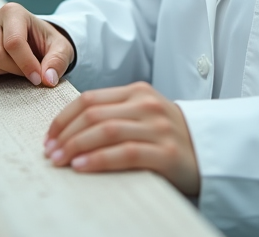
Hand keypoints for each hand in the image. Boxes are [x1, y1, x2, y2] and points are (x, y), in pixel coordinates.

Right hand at [0, 2, 74, 86]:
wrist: (34, 41)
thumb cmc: (46, 43)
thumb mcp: (61, 49)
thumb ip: (57, 62)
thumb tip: (48, 79)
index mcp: (12, 12)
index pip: (13, 43)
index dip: (26, 65)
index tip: (38, 78)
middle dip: (14, 70)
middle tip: (27, 71)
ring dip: (1, 74)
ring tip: (15, 67)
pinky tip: (0, 72)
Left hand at [43, 81, 199, 196]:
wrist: (210, 152)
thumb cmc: (169, 137)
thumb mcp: (143, 115)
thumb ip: (114, 113)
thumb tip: (69, 130)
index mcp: (138, 92)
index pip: (90, 99)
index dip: (64, 117)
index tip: (48, 135)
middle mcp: (147, 105)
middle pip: (94, 114)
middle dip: (65, 133)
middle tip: (49, 151)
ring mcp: (159, 128)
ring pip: (106, 131)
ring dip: (76, 146)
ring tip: (59, 160)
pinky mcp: (166, 153)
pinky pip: (125, 153)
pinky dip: (99, 159)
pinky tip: (82, 166)